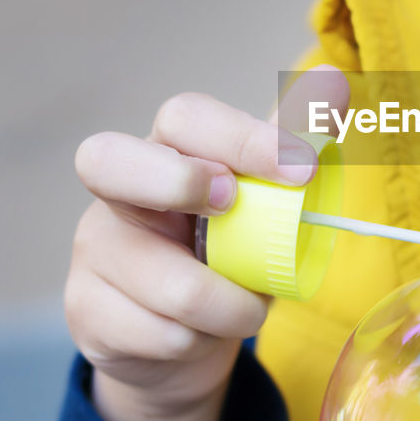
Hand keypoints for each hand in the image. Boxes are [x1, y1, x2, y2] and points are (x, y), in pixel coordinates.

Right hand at [65, 65, 348, 420]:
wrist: (181, 342)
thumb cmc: (226, 255)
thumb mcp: (262, 203)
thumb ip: (291, 145)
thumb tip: (334, 78)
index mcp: (167, 152)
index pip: (183, 118)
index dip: (238, 138)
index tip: (299, 169)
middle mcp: (116, 193)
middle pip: (108, 160)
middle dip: (178, 181)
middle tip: (232, 208)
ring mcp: (93, 252)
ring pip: (167, 283)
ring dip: (230, 307)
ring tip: (245, 309)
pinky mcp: (86, 312)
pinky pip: (161, 336)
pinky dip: (201, 342)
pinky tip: (200, 335)